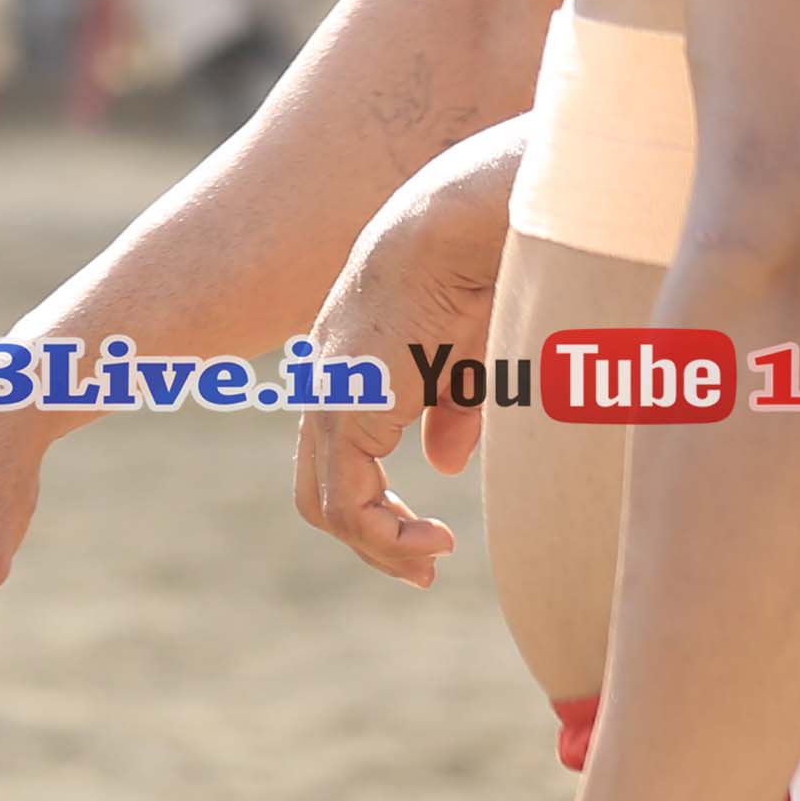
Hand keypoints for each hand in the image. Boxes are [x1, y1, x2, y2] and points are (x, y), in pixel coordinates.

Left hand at [296, 175, 502, 584]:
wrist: (458, 229)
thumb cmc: (475, 273)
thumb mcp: (466, 354)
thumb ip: (449, 410)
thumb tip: (443, 463)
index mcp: (353, 370)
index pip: (341, 457)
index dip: (381, 506)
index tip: (432, 540)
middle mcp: (328, 386)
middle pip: (324, 490)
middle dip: (374, 540)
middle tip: (424, 571)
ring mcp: (330, 398)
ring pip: (329, 504)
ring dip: (382, 546)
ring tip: (432, 560)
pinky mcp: (346, 410)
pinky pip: (346, 499)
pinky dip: (385, 535)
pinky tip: (435, 541)